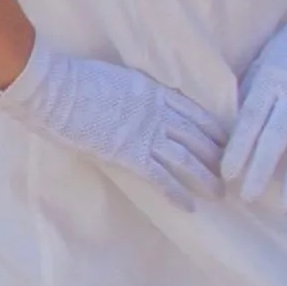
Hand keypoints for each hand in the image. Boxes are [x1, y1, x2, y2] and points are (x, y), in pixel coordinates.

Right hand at [0, 36, 226, 211]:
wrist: (55, 87)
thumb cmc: (75, 80)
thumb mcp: (115, 79)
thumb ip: (132, 94)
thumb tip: (135, 104)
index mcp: (154, 90)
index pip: (194, 112)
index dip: (214, 129)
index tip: (227, 140)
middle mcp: (157, 111)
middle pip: (198, 136)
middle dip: (216, 155)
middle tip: (231, 171)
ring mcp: (145, 133)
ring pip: (188, 158)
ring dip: (205, 177)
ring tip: (219, 193)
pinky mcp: (129, 153)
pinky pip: (161, 177)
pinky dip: (177, 193)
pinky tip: (189, 206)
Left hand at [221, 0, 286, 213]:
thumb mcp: (263, 63)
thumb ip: (249, 95)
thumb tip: (224, 129)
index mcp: (271, 81)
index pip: (251, 120)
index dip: (238, 148)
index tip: (226, 174)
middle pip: (276, 138)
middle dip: (260, 170)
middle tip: (246, 198)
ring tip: (284, 208)